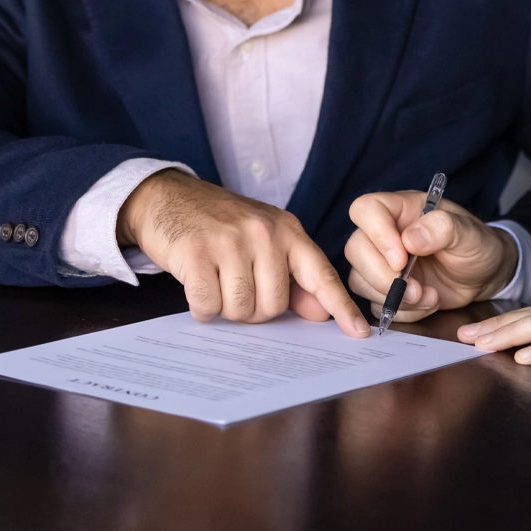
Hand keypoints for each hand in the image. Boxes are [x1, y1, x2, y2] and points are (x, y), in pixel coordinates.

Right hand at [118, 169, 366, 336]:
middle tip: (238, 288)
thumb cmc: (222, 225)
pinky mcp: (197, 253)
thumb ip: (293, 276)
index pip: (320, 275)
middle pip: (274, 306)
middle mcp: (265, 233)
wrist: (171, 197)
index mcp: (288, 231)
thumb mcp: (265, 240)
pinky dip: (202, 307)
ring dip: (226, 309)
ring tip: (218, 283)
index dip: (340, 307)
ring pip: (242, 309)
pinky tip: (198, 285)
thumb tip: (319, 314)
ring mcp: (231, 241)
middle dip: (254, 310)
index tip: (359, 333)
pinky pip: (208, 305)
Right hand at [344, 191, 518, 322]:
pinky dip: (402, 312)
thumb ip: (443, 228)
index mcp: (402, 209)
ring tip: (429, 297)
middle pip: (355, 249)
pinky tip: (427, 304)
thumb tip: (411, 239)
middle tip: (417, 289)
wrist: (484, 276)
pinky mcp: (385, 289)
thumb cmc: (476, 245)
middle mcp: (385, 234)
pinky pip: (375, 304)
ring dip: (394, 297)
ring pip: (359, 280)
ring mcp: (382, 262)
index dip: (376, 234)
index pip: (366, 209)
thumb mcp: (469, 233)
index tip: (401, 259)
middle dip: (384, 277)